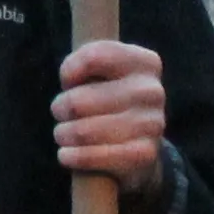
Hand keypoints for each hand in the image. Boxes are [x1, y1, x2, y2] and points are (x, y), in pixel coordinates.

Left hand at [53, 40, 171, 200]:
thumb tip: (70, 80)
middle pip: (78, 101)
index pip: (94, 56)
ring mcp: (152, 124)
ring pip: (82, 131)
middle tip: (61, 114)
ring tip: (63, 134)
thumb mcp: (99, 72)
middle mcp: (153, 91)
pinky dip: (74, 156)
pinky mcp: (145, 154)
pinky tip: (66, 154)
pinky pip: (95, 156)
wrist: (138, 143)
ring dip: (63, 135)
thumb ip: (82, 63)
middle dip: (60, 109)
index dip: (70, 71)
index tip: (67, 80)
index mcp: (144, 62)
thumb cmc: (108, 99)